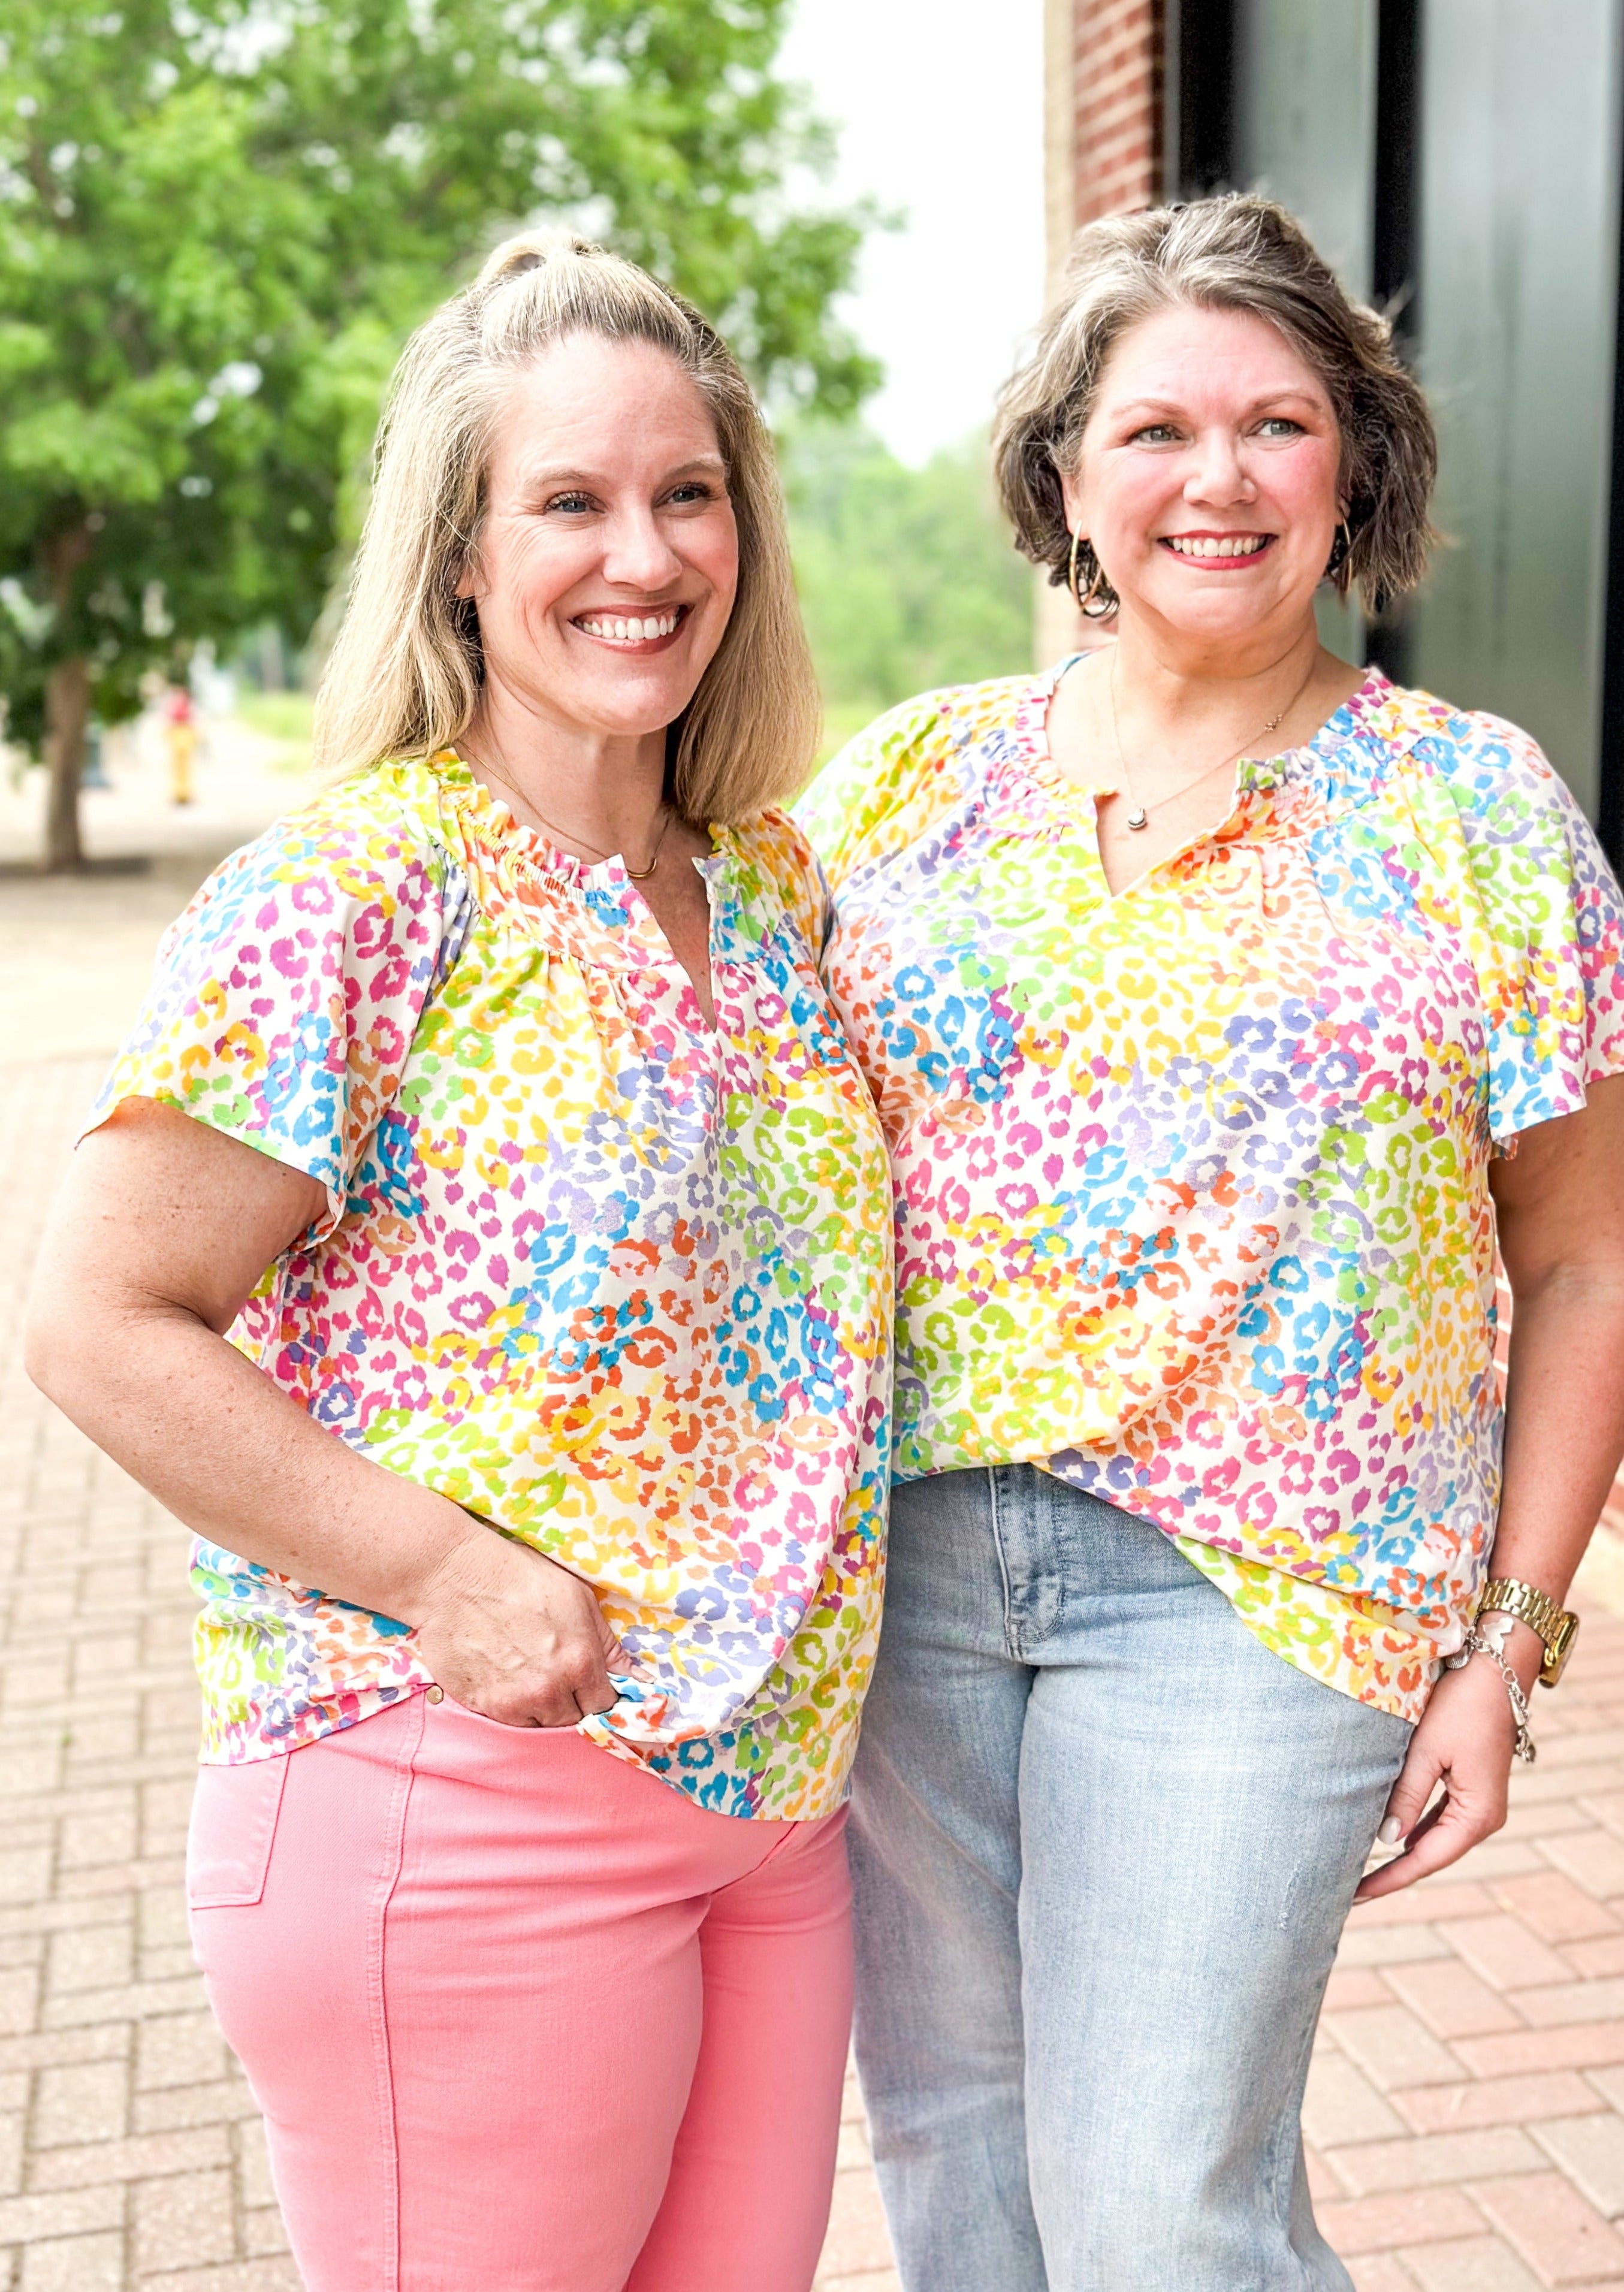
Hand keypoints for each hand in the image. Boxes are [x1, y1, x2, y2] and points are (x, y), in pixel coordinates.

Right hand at [410, 1527, 626, 1727]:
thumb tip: (637, 1677)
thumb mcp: (578, 1598)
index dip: (602, 1695)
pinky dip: (514, 1707)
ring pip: (542, 1724)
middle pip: (574, 1720)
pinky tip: (508, 1677)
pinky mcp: (482, 1706)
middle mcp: (549, 1690)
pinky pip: (509, 1721)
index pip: (605, 1706)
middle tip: (560, 1675)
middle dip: (574, 1702)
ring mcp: (513, 1702)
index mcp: (580, 1662)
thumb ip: (609, 1645)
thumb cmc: (520, 1577)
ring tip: (531, 1674)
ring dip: (543, 1707)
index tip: (595, 1686)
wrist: (456, 1577)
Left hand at [1353, 1626, 1538, 1902]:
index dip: (1390, 1879)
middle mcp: (1484, 1816)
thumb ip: (1406, 1796)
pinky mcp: (1472, 1785)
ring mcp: (1480, 1802)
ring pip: (1434, 1837)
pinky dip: (1414, 1828)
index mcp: (1477, 1815)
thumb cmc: (1460, 1706)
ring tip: (1364, 1868)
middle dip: (1393, 1871)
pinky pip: (1439, 1817)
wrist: (1495, 1669)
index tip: (1356, 1895)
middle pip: (1431, 1854)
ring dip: (1402, 1852)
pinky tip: (1390, 1836)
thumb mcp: (1426, 1751)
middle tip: (1351, 1889)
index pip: (1425, 1859)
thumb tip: (1387, 1840)